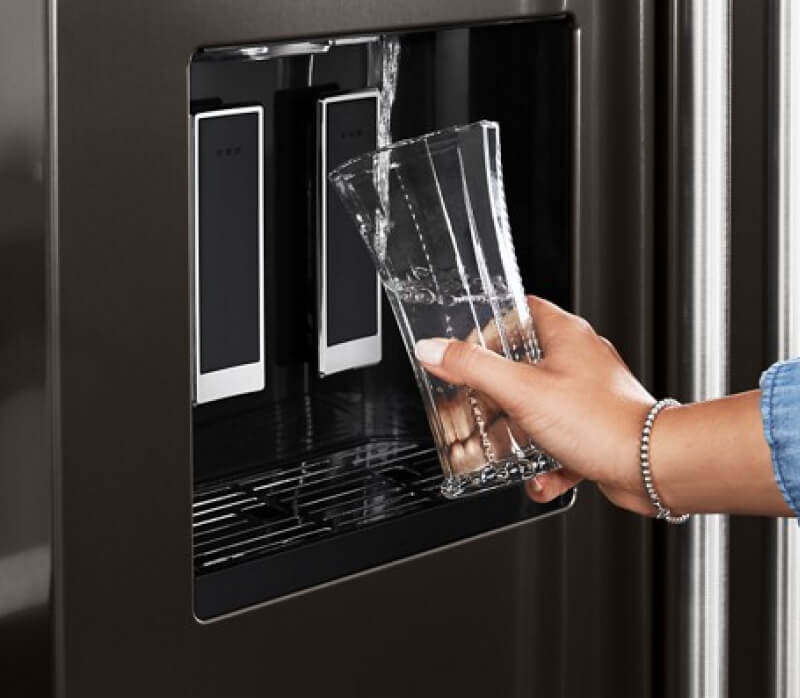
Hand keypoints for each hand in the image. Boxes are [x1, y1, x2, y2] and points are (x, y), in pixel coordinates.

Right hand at [414, 296, 657, 514]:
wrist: (652, 466)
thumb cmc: (602, 421)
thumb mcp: (522, 391)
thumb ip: (474, 369)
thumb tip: (434, 350)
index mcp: (565, 335)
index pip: (519, 313)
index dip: (489, 330)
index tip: (466, 352)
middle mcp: (579, 361)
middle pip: (523, 365)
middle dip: (494, 394)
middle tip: (472, 407)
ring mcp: (588, 396)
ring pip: (539, 408)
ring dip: (515, 434)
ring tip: (497, 449)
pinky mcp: (596, 429)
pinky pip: (560, 442)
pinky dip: (545, 462)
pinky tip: (538, 478)